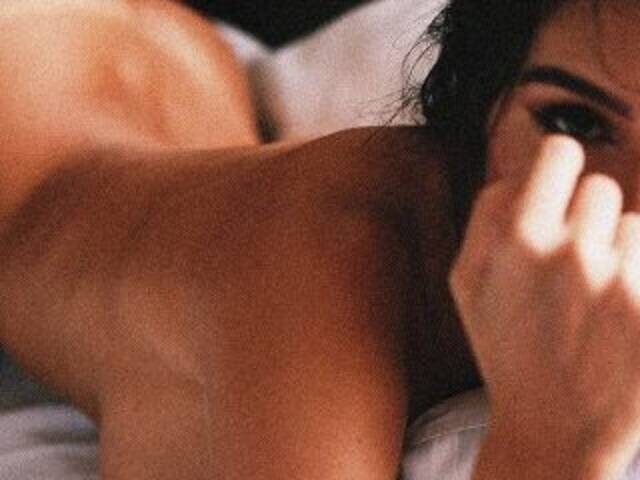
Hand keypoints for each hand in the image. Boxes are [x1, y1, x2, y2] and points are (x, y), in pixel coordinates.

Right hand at [450, 136, 639, 476]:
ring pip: (632, 225)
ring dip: (616, 251)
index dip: (558, 165)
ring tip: (593, 297)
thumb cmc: (504, 347)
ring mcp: (620, 281)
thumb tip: (519, 175)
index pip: (560, 152)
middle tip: (569, 261)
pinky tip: (616, 316)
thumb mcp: (467, 283)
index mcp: (517, 239)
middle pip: (599, 187)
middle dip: (584, 216)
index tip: (558, 184)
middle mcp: (572, 251)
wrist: (553, 426)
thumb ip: (486, 218)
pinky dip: (636, 280)